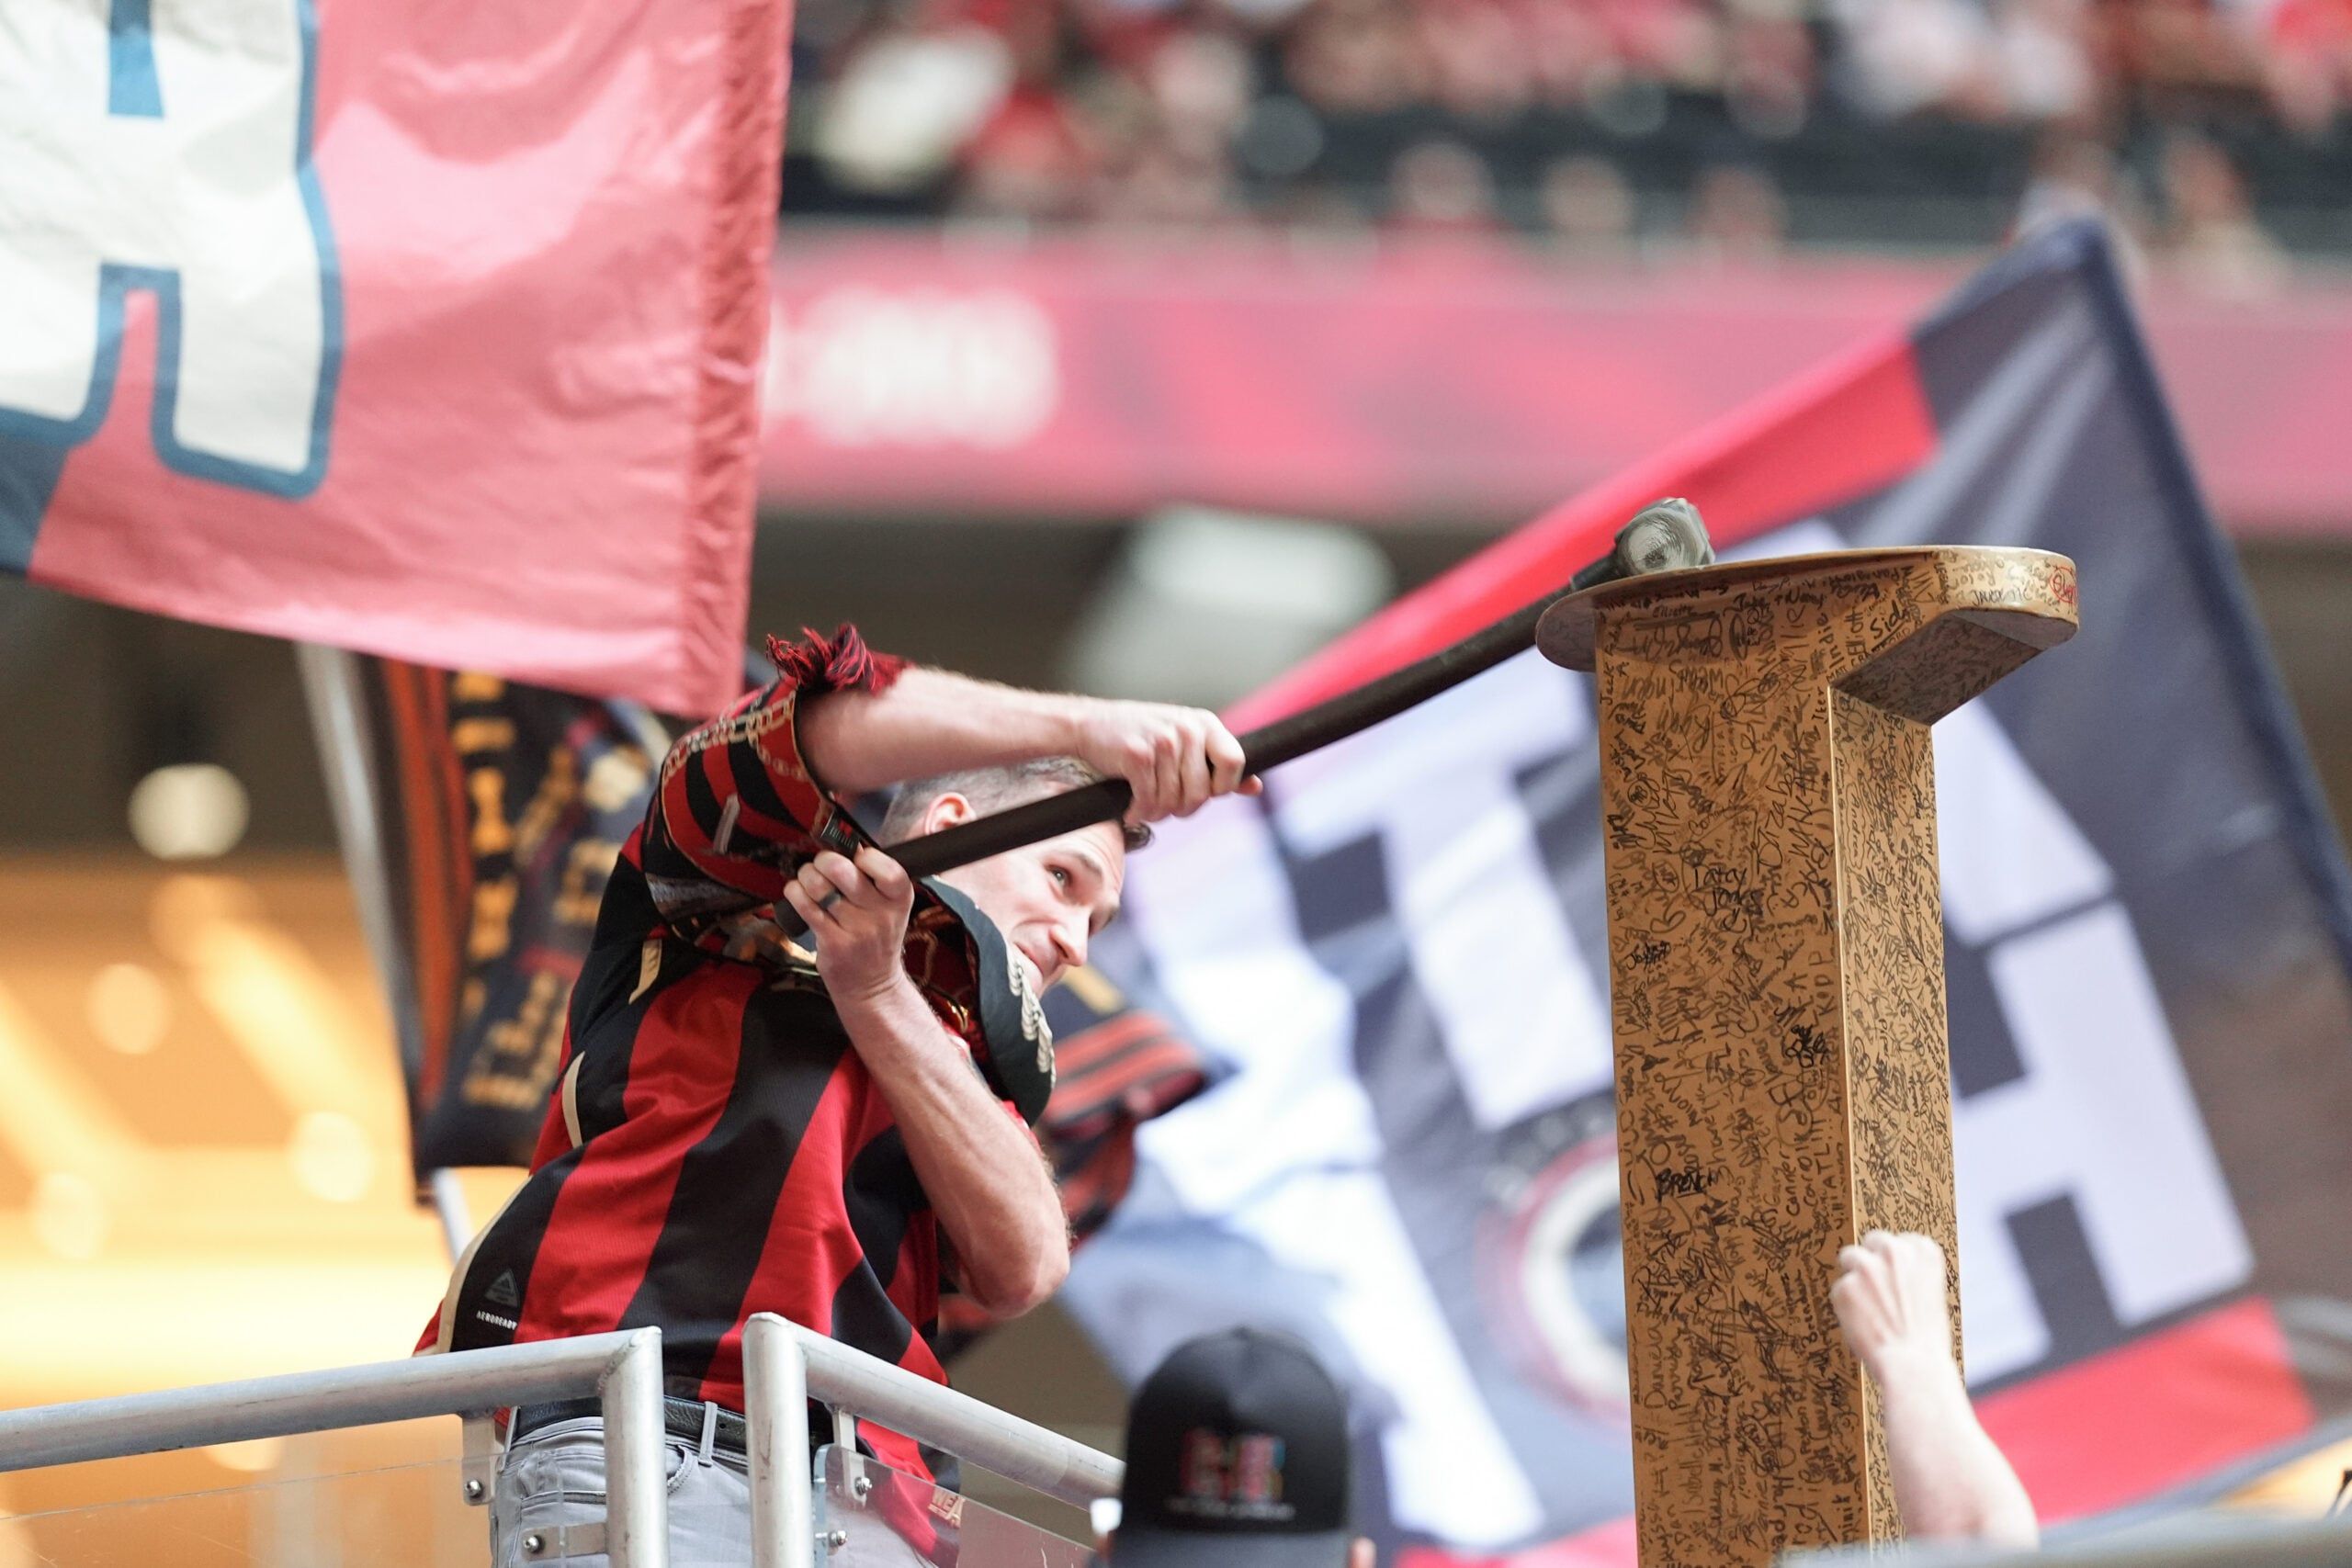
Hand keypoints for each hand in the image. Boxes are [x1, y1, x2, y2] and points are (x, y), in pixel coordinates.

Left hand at [781, 847, 915, 1005]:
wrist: (872, 986)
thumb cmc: (877, 940)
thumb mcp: (890, 908)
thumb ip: (874, 879)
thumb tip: (845, 845)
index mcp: (899, 898)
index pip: (887, 867)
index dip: (865, 856)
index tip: (855, 858)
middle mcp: (880, 913)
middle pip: (843, 870)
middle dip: (825, 860)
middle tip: (822, 866)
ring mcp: (856, 930)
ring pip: (819, 885)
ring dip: (806, 876)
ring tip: (809, 880)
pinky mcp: (832, 942)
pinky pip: (805, 906)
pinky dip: (795, 893)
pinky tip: (798, 894)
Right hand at [1068, 699, 1258, 824]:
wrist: (1088, 723)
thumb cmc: (1141, 735)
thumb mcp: (1186, 741)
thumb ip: (1219, 763)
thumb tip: (1255, 787)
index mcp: (1205, 723)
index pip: (1235, 762)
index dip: (1221, 787)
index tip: (1202, 792)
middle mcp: (1187, 729)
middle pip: (1201, 792)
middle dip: (1183, 808)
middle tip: (1164, 804)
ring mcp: (1162, 741)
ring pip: (1173, 801)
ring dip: (1156, 813)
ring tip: (1144, 805)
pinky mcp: (1137, 755)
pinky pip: (1148, 801)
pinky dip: (1138, 812)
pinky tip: (1130, 807)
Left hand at [1830, 1230, 1958, 1384]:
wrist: (1914, 1365)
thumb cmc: (1925, 1339)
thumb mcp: (1930, 1295)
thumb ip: (1908, 1274)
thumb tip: (1885, 1266)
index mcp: (1923, 1251)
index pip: (1900, 1241)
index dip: (1896, 1264)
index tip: (1897, 1281)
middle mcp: (1894, 1251)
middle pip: (1872, 1241)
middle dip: (1873, 1261)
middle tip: (1877, 1291)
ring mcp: (1866, 1267)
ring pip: (1850, 1259)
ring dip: (1856, 1279)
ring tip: (1871, 1310)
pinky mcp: (1843, 1287)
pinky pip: (1840, 1291)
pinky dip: (1847, 1307)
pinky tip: (1864, 1326)